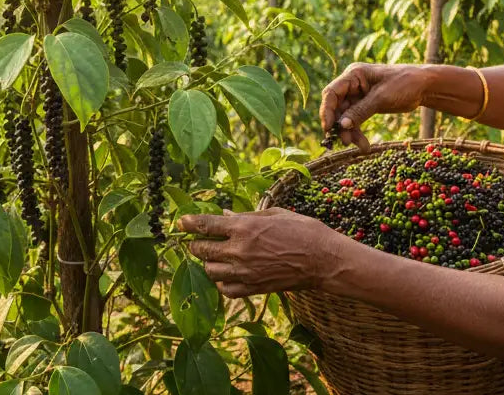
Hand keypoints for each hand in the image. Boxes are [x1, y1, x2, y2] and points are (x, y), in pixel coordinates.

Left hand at [178, 208, 341, 298]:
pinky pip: (226, 290)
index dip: (188, 223)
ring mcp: (245, 272)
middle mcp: (240, 250)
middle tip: (199, 240)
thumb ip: (247, 216)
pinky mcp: (254, 288)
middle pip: (201, 249)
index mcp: (245, 227)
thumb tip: (226, 216)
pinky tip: (228, 275)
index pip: (205, 225)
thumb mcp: (275, 214)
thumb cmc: (303, 230)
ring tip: (216, 257)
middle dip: (196, 244)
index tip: (180, 222)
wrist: (324, 260)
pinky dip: (222, 283)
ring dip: (209, 263)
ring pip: (210, 271)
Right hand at [319, 63, 429, 150]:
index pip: (332, 92)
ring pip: (346, 116)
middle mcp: (352, 84)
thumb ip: (360, 111)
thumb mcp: (382, 98)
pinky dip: (358, 132)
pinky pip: (355, 120)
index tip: (328, 128)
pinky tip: (364, 146)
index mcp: (354, 74)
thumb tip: (340, 126)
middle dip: (340, 125)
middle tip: (345, 142)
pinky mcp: (365, 104)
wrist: (424, 86)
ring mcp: (358, 95)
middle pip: (337, 106)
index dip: (327, 111)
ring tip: (359, 146)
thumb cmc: (404, 84)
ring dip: (350, 132)